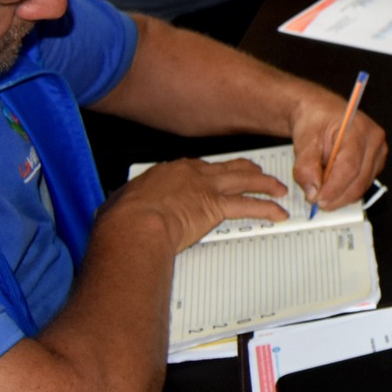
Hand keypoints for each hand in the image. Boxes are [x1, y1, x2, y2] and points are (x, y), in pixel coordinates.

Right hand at [105, 157, 289, 252]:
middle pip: (228, 168)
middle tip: (258, 174)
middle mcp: (192, 174)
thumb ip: (124, 204)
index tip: (219, 175)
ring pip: (245, 181)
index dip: (214, 172)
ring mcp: (207, 188)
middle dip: (247, 171)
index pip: (199, 167)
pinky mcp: (216, 207)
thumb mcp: (119, 204)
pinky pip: (249, 206)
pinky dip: (266, 210)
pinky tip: (277, 213)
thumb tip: (113, 211)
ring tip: (278, 189)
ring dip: (265, 185)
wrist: (134, 224)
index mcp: (169, 171)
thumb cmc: (123, 219)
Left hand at [288, 84, 387, 209]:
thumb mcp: (303, 139)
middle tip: (316, 201)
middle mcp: (374, 140)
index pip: (349, 167)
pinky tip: (332, 185)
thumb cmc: (315, 120)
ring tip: (321, 191)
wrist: (321, 112)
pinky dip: (347, 190)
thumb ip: (306, 166)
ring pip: (363, 185)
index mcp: (357, 129)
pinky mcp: (377, 162)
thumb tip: (313, 191)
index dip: (334, 188)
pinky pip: (363, 184)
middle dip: (336, 196)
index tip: (317, 199)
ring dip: (341, 195)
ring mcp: (379, 152)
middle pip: (359, 180)